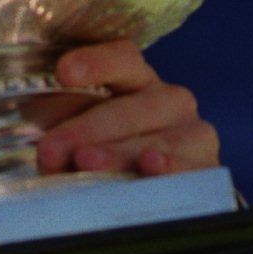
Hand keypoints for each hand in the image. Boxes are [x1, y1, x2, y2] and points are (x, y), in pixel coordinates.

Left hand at [28, 39, 220, 178]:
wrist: (163, 194)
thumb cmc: (109, 161)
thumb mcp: (81, 141)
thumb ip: (64, 138)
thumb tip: (46, 149)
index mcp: (136, 81)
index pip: (121, 59)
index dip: (95, 63)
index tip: (64, 72)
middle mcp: (169, 101)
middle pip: (131, 108)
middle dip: (87, 129)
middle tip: (50, 148)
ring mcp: (193, 134)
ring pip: (156, 140)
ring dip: (118, 152)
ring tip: (86, 161)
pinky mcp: (206, 168)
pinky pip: (189, 167)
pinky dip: (169, 168)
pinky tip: (150, 165)